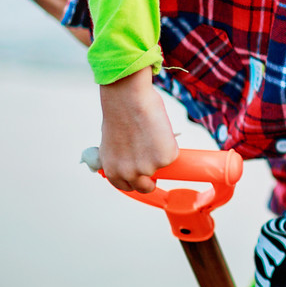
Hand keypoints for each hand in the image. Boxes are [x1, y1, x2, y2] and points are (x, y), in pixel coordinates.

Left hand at [97, 67, 177, 192]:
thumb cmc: (120, 113)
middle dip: (151, 178)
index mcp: (113, 171)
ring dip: (160, 154)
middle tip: (154, 161)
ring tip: (152, 133)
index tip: (143, 176)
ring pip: (161, 167)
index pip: (127, 187)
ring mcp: (148, 168)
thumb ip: (121, 157)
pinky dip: (170, 143)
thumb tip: (133, 160)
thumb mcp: (112, 143)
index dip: (136, 181)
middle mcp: (129, 174)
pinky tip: (159, 129)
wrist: (128, 99)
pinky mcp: (165, 158)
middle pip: (145, 187)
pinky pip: (173, 154)